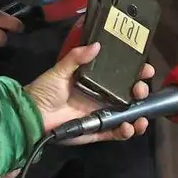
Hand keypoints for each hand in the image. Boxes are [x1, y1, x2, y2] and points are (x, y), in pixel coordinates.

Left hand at [24, 42, 154, 144]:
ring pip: (127, 115)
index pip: (121, 75)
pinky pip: (116, 133)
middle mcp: (102, 97)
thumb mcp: (60, 70)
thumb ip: (77, 57)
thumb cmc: (44, 90)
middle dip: (140, 92)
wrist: (32, 115)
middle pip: (129, 95)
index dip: (136, 72)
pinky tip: (129, 127)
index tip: (145, 68)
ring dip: (139, 115)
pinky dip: (126, 131)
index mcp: (96, 81)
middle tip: (140, 90)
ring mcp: (101, 115)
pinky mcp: (97, 131)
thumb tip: (97, 45)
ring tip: (141, 116)